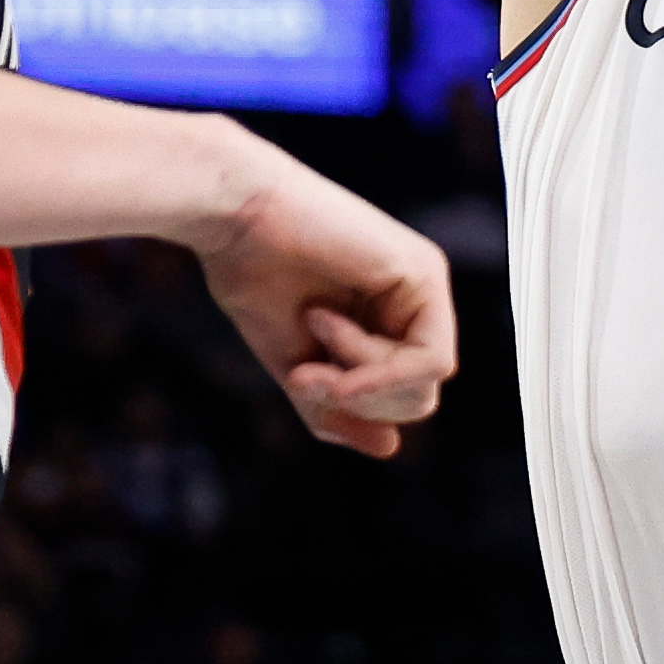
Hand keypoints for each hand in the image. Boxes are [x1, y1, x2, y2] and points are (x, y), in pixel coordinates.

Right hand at [190, 138, 456, 457]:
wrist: (233, 214)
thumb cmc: (254, 277)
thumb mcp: (299, 364)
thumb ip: (340, 405)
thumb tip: (391, 448)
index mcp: (386, 321)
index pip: (398, 401)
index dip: (351, 409)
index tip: (297, 378)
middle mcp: (414, 301)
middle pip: (418, 399)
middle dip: (359, 400)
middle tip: (304, 369)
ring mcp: (424, 284)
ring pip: (426, 385)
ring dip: (361, 378)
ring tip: (314, 327)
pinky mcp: (424, 272)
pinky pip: (430, 359)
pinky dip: (379, 370)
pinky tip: (327, 330)